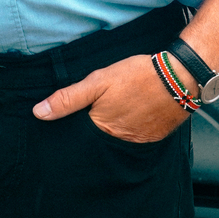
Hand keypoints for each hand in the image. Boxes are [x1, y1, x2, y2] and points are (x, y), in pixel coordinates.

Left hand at [32, 53, 188, 141]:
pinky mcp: (154, 137)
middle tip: (101, 111)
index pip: (79, 138)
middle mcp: (120, 141)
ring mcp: (138, 141)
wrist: (179, 76)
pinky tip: (132, 115)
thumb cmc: (138, 76)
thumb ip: (68, 99)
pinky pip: (136, 139)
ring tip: (118, 112)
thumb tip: (39, 113)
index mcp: (102, 128)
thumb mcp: (97, 82)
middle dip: (94, 132)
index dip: (74, 129)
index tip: (72, 122)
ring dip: (113, 130)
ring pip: (117, 140)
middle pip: (99, 141)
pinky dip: (131, 129)